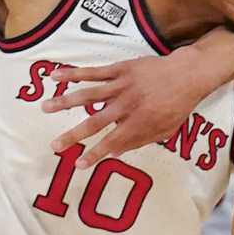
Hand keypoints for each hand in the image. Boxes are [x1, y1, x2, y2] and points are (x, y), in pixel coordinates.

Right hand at [44, 51, 225, 166]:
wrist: (188, 74)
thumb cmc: (178, 105)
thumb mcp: (165, 131)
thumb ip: (140, 141)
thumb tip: (115, 153)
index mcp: (138, 123)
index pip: (110, 143)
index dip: (94, 155)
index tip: (77, 165)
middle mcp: (126, 106)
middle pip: (94, 122)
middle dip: (73, 136)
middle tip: (55, 146)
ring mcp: (121, 86)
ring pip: (88, 95)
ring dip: (64, 102)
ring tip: (45, 107)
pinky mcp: (120, 69)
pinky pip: (93, 72)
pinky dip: (73, 74)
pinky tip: (55, 76)